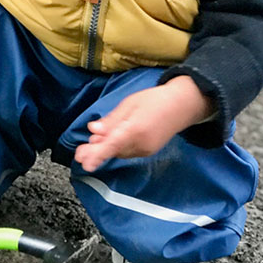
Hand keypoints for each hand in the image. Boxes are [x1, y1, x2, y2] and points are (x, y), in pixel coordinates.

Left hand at [74, 76, 213, 171]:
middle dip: (96, 152)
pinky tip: (108, 142)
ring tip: (90, 146)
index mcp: (135, 128)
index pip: (113, 144)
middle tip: (79, 154)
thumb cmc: (155, 99)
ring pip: (119, 152)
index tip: (86, 163)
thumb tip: (93, 130)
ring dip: (105, 150)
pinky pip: (127, 151)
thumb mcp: (130, 104)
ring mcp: (146, 149)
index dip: (98, 154)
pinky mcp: (149, 151)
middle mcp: (141, 143)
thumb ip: (112, 120)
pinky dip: (116, 148)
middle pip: (114, 150)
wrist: (183, 106)